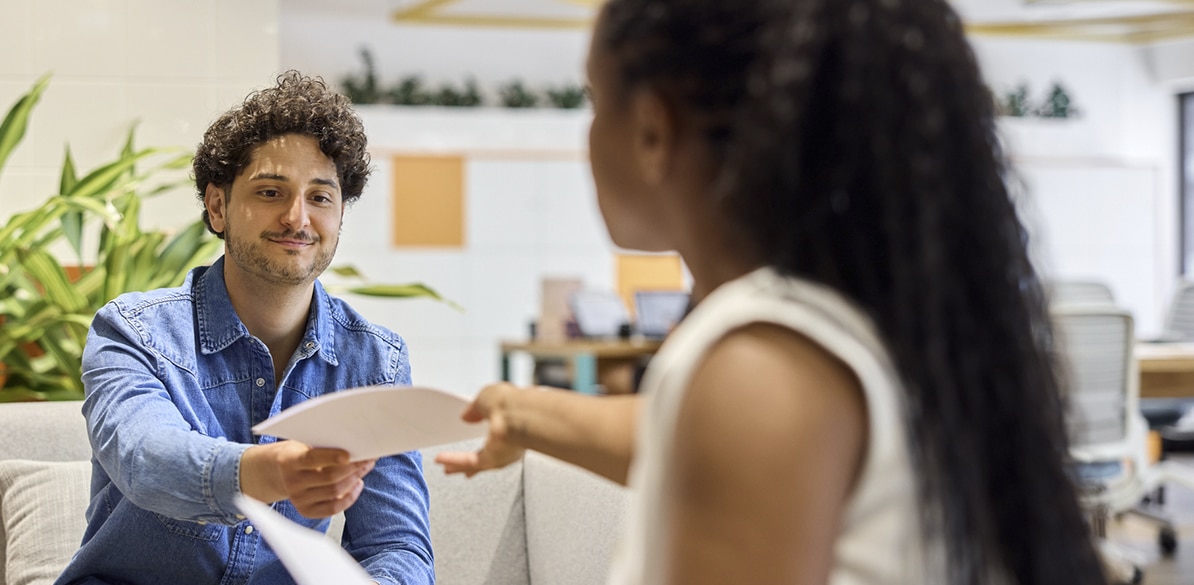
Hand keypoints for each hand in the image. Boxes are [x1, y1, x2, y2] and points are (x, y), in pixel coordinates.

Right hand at [241, 440, 375, 517]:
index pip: (311, 459)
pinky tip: (357, 484)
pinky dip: (350, 497)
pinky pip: (333, 508)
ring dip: (355, 479)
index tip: (349, 454)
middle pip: (329, 477)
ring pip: (334, 492)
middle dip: (353, 467)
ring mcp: (298, 499)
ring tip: (365, 468)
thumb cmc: (299, 452)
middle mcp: (292, 482)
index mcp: (289, 461)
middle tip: (369, 458)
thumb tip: (357, 445)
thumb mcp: (304, 443)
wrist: (277, 471)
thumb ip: (324, 445)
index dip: (331, 457)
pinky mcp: (306, 511)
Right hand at [435, 382, 526, 476]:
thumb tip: (467, 414)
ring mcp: (502, 452)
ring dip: (459, 464)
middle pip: (487, 452)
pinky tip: (442, 459)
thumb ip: (475, 407)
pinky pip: (471, 462)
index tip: (470, 431)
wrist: (521, 415)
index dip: (481, 429)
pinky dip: (455, 460)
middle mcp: (511, 440)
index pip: (495, 427)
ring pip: (477, 462)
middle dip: (471, 459)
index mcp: (513, 420)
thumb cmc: (511, 402)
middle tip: (458, 464)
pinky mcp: (493, 460)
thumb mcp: (488, 395)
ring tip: (445, 467)